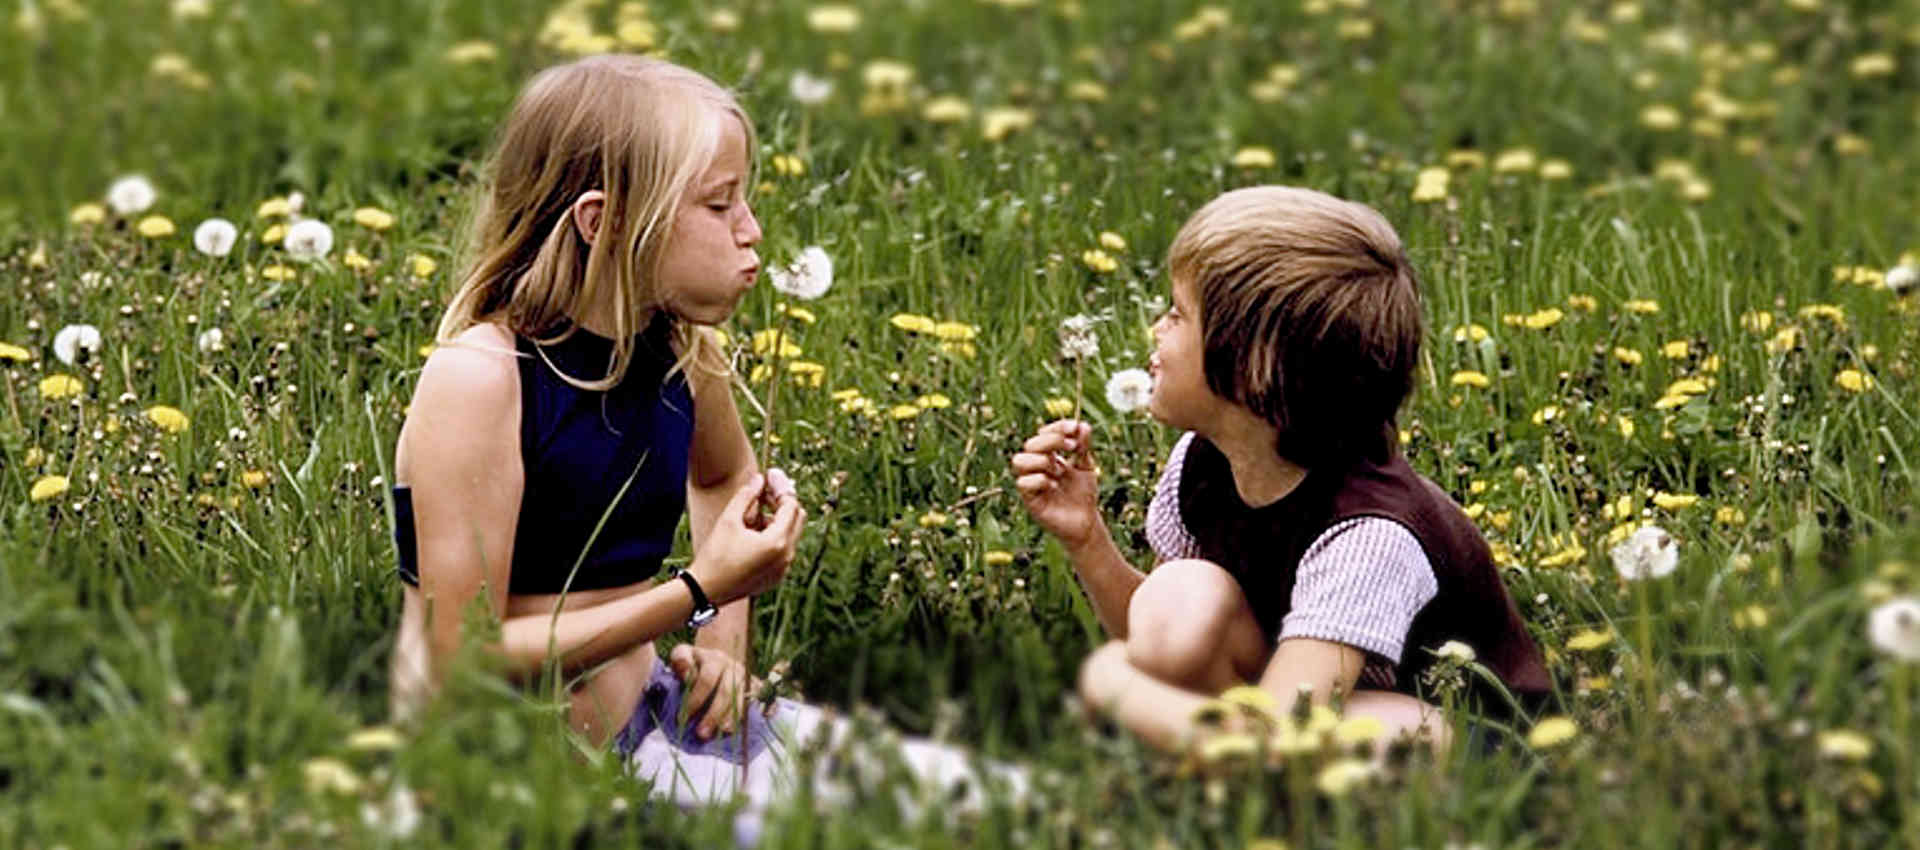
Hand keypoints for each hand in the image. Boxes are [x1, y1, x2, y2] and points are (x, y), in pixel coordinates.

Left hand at [668, 644, 769, 739]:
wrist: (717, 659)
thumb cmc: (695, 662)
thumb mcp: (683, 654)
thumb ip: (680, 659)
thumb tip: (686, 672)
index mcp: (714, 659)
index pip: (707, 680)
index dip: (696, 699)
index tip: (684, 718)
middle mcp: (734, 667)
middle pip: (726, 692)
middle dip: (714, 714)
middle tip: (702, 733)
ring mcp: (746, 678)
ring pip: (743, 698)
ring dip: (733, 717)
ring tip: (724, 732)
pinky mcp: (755, 687)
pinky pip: (761, 699)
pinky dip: (760, 710)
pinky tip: (753, 722)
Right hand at [691, 472, 804, 603]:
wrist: (705, 591)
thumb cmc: (715, 556)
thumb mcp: (728, 520)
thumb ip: (746, 496)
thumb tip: (759, 479)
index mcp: (777, 542)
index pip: (790, 505)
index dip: (780, 487)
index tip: (769, 475)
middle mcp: (786, 557)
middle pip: (797, 518)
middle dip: (782, 502)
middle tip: (764, 492)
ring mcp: (783, 569)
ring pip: (790, 534)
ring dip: (776, 520)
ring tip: (750, 516)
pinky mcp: (776, 577)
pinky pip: (783, 550)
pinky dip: (774, 537)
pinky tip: (751, 534)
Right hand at [1011, 419, 1100, 549]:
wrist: (1087, 522)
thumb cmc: (1084, 495)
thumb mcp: (1086, 466)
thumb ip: (1083, 447)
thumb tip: (1082, 425)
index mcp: (1048, 456)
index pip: (1044, 434)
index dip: (1057, 427)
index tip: (1074, 427)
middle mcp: (1036, 467)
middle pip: (1030, 444)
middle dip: (1051, 441)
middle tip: (1072, 447)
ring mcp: (1031, 483)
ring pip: (1019, 461)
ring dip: (1041, 460)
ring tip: (1060, 471)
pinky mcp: (1029, 500)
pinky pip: (1023, 483)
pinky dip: (1040, 480)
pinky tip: (1054, 486)